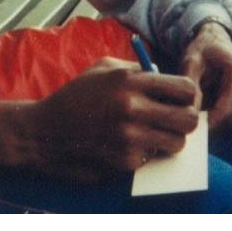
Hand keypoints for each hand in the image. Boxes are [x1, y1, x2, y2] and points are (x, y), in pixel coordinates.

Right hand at [0, 57, 197, 183]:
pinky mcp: (124, 161)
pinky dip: (144, 154)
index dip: (189, 96)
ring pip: (177, 143)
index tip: (181, 100)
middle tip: (173, 121)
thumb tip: (165, 77)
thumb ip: (134, 69)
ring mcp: (129, 136)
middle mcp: (132, 106)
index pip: (185, 88)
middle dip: (186, 121)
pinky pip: (152, 158)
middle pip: (189, 119)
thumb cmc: (73, 97)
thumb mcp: (100, 69)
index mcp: (129, 79)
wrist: (43, 132)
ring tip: (150, 134)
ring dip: (168, 140)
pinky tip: (125, 145)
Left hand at [181, 22, 231, 136]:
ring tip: (191, 122)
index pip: (226, 110)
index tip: (187, 130)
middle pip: (231, 122)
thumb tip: (191, 112)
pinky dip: (217, 126)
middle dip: (208, 128)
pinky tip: (201, 119)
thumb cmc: (202, 51)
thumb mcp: (192, 60)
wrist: (216, 44)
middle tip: (185, 130)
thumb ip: (192, 84)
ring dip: (213, 129)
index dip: (207, 124)